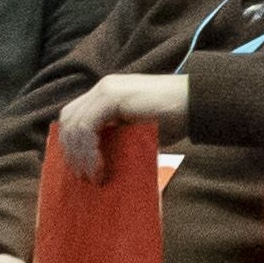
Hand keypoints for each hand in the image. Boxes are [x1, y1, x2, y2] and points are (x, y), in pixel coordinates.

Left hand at [52, 72, 191, 179]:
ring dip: (79, 153)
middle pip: (68, 118)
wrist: (195, 103)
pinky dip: (89, 149)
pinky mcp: (112, 96)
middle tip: (83, 174)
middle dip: (70, 149)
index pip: (74, 115)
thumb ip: (116, 135)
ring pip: (75, 123)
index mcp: (106, 94)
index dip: (71, 143)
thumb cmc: (173, 118)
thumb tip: (97, 161)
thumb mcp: (136, 129)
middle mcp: (102, 88)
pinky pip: (87, 125)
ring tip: (92, 174)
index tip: (80, 167)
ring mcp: (106, 89)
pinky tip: (99, 165)